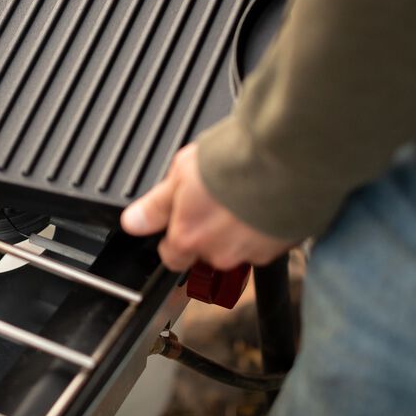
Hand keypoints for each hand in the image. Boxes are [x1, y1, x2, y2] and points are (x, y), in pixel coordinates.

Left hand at [120, 144, 292, 271]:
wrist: (282, 158)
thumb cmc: (229, 161)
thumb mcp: (179, 175)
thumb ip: (155, 206)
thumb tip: (133, 222)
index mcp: (189, 238)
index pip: (172, 257)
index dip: (174, 238)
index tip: (180, 222)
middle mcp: (220, 254)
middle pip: (207, 253)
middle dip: (209, 232)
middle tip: (215, 201)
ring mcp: (253, 253)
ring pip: (238, 248)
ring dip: (238, 230)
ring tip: (241, 197)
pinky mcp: (282, 246)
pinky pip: (267, 242)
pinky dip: (264, 228)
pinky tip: (263, 202)